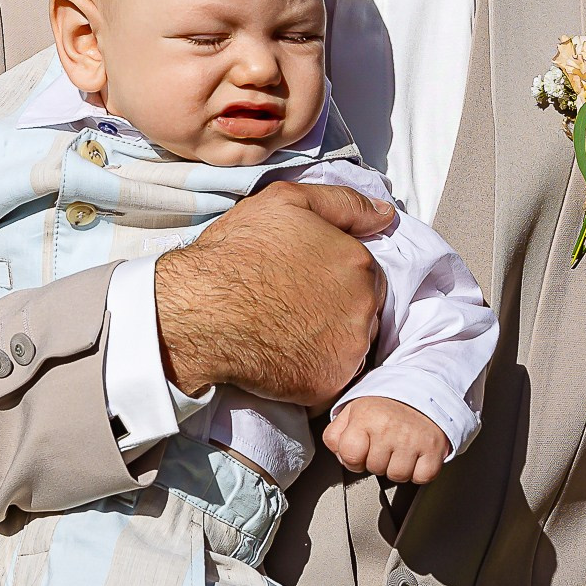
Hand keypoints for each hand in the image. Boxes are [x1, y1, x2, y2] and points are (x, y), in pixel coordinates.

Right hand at [153, 180, 389, 407]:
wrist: (201, 310)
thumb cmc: (237, 252)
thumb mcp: (285, 202)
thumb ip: (343, 203)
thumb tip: (385, 214)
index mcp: (359, 262)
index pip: (365, 275)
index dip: (334, 278)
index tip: (303, 283)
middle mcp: (364, 307)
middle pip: (362, 312)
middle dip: (334, 310)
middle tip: (291, 307)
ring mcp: (349, 349)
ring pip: (349, 348)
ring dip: (326, 342)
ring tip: (284, 332)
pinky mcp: (329, 383)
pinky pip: (330, 380)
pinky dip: (311, 372)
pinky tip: (281, 356)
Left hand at [324, 395, 447, 484]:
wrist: (422, 392)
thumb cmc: (385, 406)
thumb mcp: (351, 411)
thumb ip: (335, 434)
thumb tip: (340, 457)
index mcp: (365, 417)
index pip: (349, 455)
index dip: (353, 459)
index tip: (360, 451)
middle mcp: (388, 427)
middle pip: (374, 468)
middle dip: (376, 461)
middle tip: (384, 445)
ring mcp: (412, 439)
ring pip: (397, 476)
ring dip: (397, 468)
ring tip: (399, 449)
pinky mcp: (434, 448)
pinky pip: (422, 477)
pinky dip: (419, 471)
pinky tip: (415, 455)